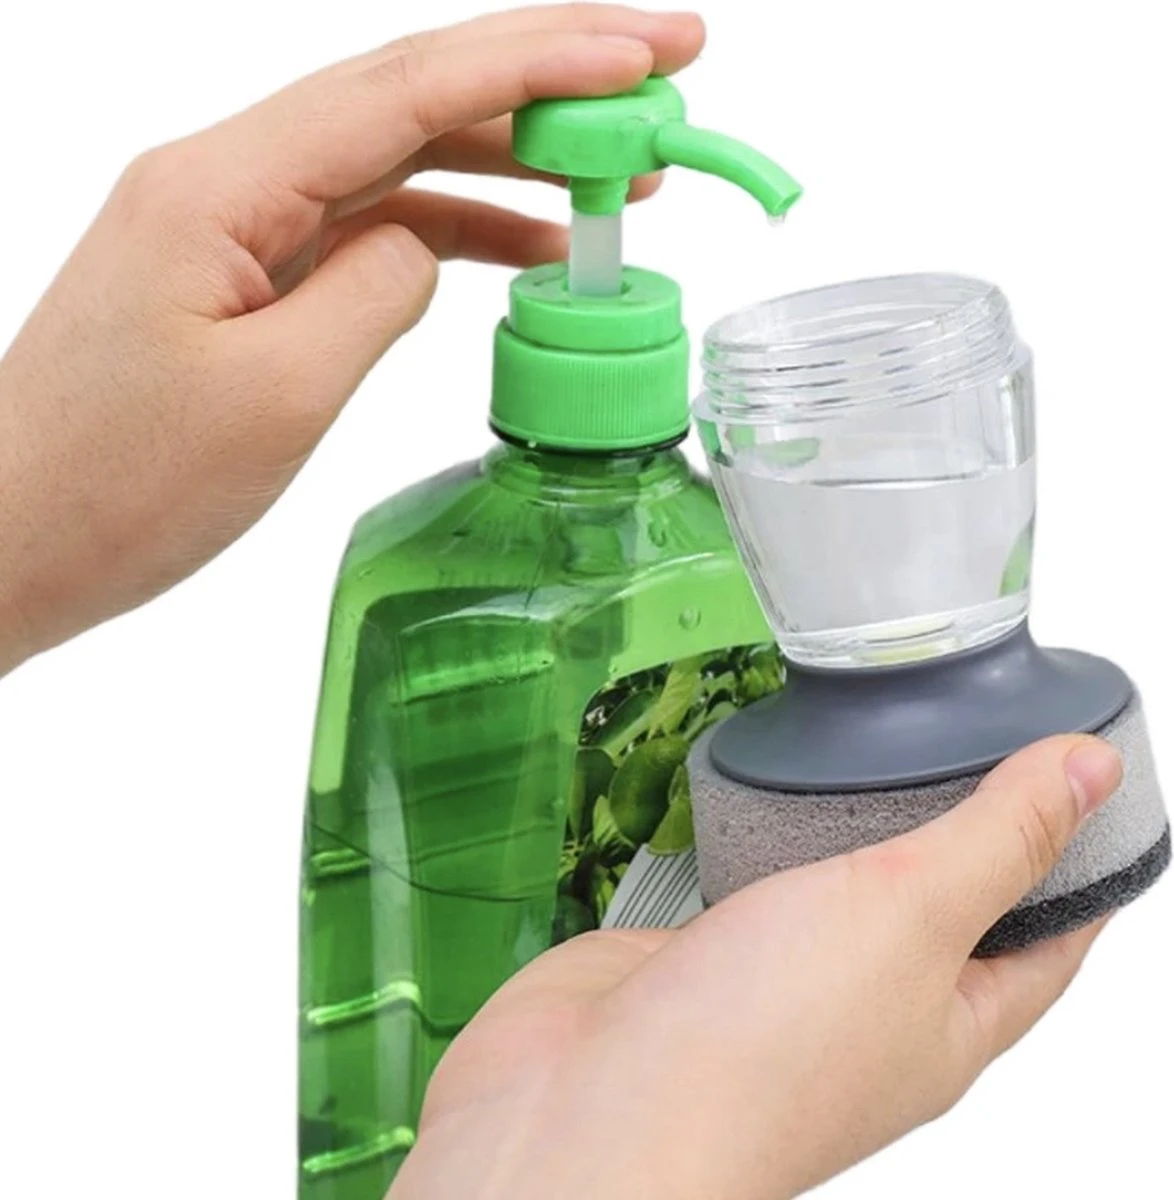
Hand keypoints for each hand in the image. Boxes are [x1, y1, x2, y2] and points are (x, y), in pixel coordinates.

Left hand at [0, 5, 703, 673]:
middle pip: (409, 96)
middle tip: (662, 76)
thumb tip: (430, 245)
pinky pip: (368, 227)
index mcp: (222, 186)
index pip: (407, 89)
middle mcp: (226, 179)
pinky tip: (526, 248)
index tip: (644, 52)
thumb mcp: (274, 398)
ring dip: (511, 160)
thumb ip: (374, 294)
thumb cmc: (114, 487)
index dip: (540, 63)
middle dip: (545, 81)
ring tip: (621, 179)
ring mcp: (235, 225)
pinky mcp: (244, 276)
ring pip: (398, 159)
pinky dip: (455, 228)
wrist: (12, 540)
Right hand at [391, 734, 1121, 1199]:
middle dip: (964, 830)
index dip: (1077, 862)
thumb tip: (1091, 770)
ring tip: (871, 753)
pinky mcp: (703, 957)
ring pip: (841, 891)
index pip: (1049, 936)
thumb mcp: (910, 916)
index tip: (1081, 783)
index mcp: (948, 1019)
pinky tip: (760, 794)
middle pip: (943, 910)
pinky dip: (766, 834)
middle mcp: (868, 1007)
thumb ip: (996, 839)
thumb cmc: (758, 1053)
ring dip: (858, 828)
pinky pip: (753, 883)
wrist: (589, 1110)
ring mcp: (780, 983)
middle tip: (976, 744)